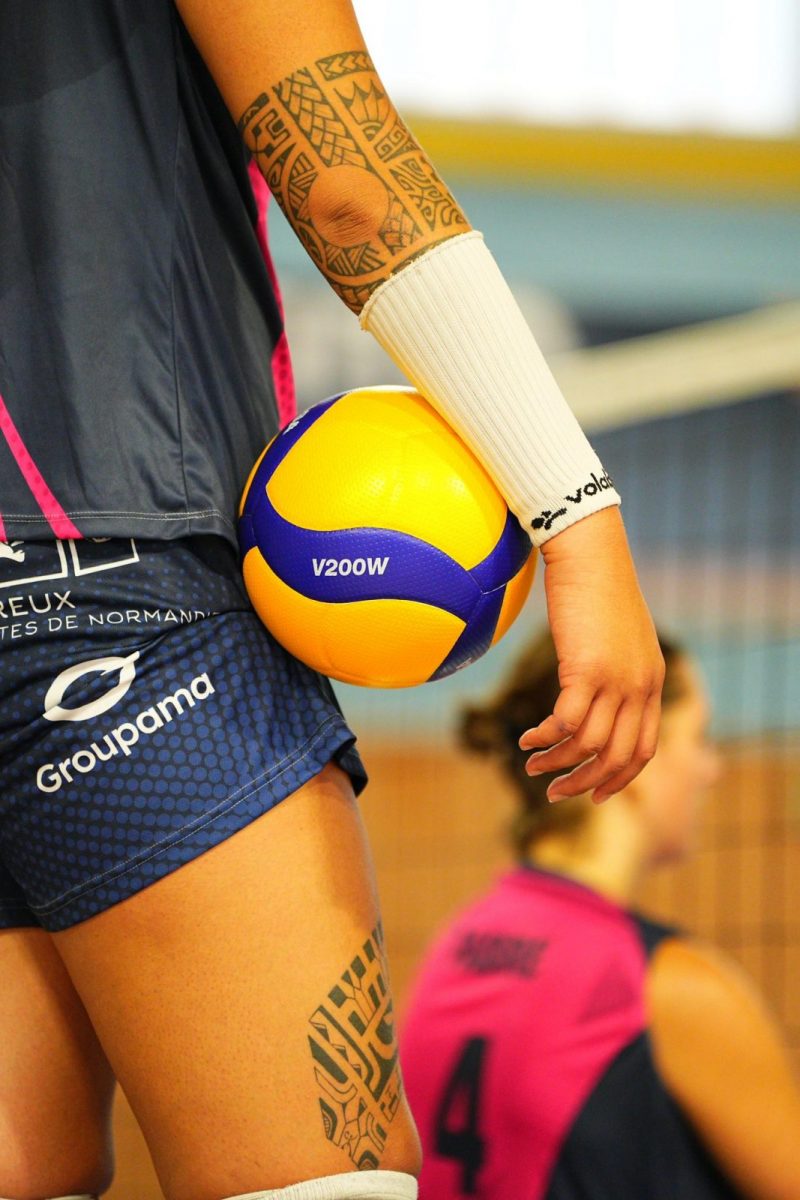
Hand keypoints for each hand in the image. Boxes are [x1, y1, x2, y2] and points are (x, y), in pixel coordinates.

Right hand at [519, 507, 663, 802]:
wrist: (590, 554)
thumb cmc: (597, 587)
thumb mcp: (618, 634)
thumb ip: (616, 667)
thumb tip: (593, 689)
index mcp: (651, 682)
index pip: (644, 749)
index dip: (619, 779)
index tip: (593, 794)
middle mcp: (640, 687)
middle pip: (619, 757)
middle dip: (586, 784)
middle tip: (556, 793)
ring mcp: (617, 681)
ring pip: (590, 745)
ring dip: (558, 763)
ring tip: (532, 767)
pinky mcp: (588, 670)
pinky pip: (567, 722)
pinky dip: (546, 738)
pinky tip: (527, 740)